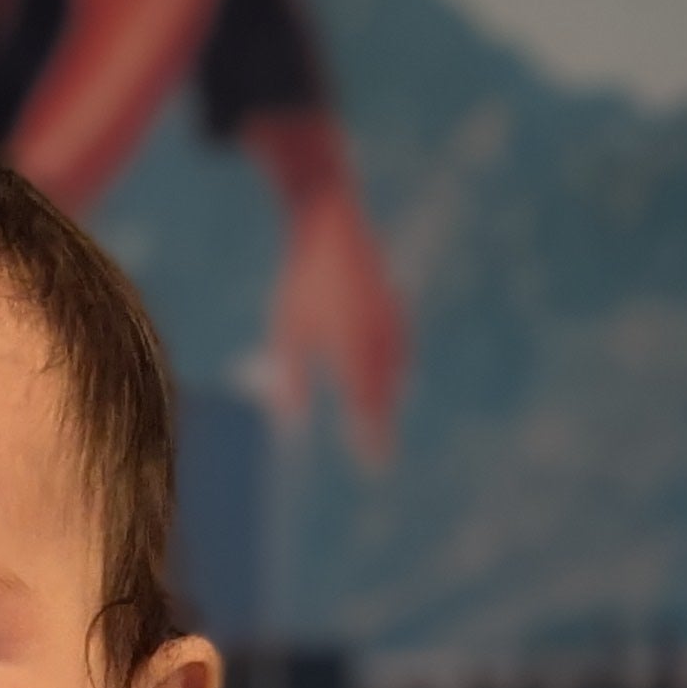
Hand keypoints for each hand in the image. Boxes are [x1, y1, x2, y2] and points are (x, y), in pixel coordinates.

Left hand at [265, 171, 406, 464]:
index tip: (373, 465)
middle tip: (378, 458)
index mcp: (353, 346)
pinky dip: (396, 368)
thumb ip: (291, 377)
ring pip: (396, 371)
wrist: (330, 222)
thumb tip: (291, 422)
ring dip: (389, 397)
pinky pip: (400, 349)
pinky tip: (395, 378)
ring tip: (383, 422)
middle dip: (380, 424)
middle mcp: (378, 337)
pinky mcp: (395, 306)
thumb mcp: (287, 329)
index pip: (365, 405)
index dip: (370, 438)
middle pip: (383, 393)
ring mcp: (391, 320)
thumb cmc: (301, 279)